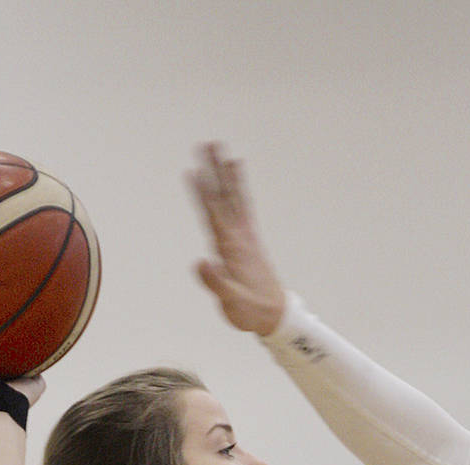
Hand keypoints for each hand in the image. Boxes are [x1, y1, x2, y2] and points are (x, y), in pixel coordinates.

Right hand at [188, 143, 285, 335]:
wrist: (275, 315)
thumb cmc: (250, 310)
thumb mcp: (231, 301)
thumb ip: (216, 282)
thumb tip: (201, 263)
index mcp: (231, 248)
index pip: (213, 214)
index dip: (203, 192)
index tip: (193, 171)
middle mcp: (240, 236)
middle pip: (224, 197)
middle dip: (214, 170)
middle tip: (206, 144)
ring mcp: (246, 236)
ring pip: (233, 198)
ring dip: (225, 174)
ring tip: (220, 150)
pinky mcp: (250, 240)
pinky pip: (243, 208)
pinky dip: (238, 191)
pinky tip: (235, 178)